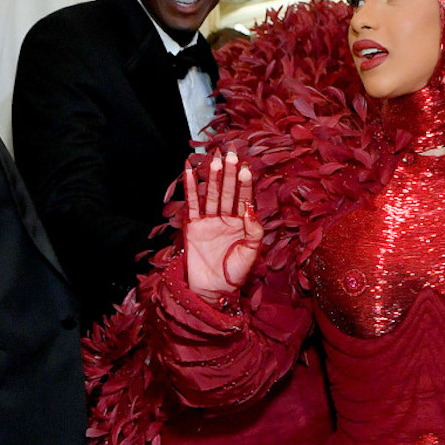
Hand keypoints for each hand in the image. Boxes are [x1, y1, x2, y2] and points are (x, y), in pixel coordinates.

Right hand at [184, 149, 262, 301]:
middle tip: (231, 154)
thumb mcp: (251, 253)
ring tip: (215, 159)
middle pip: (228, 192)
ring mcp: (209, 221)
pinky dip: (191, 187)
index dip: (245, 184)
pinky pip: (192, 203)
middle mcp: (226, 219)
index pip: (244, 199)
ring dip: (213, 177)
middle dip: (230, 174)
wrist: (214, 290)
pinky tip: (189, 170)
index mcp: (242, 224)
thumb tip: (251, 208)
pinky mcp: (193, 226)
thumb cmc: (235, 274)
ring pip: (212, 195)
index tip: (246, 167)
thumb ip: (254, 231)